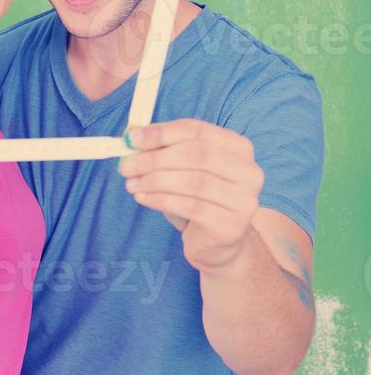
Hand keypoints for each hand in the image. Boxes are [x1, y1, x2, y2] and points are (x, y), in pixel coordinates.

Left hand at [119, 119, 264, 272]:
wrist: (217, 244)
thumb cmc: (198, 199)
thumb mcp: (182, 169)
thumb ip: (162, 149)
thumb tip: (130, 136)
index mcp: (238, 147)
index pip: (197, 130)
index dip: (161, 132)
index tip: (130, 138)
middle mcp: (248, 171)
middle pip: (196, 154)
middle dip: (155, 159)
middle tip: (126, 166)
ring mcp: (244, 200)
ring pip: (193, 182)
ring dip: (155, 181)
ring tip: (132, 184)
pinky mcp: (231, 225)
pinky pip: (190, 207)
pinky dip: (161, 200)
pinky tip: (144, 198)